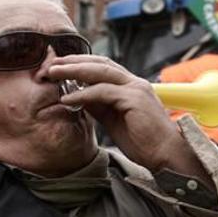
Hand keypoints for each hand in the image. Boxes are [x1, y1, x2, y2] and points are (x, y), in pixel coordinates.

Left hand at [47, 55, 205, 177]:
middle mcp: (135, 83)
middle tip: (52, 63)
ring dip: (74, 71)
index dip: (81, 64)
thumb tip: (78, 97)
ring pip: (100, 71)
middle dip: (74, 61)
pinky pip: (103, 91)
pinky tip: (67, 98)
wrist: (165, 155)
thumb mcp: (114, 120)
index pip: (103, 67)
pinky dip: (83, 93)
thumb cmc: (143, 142)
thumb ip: (99, 106)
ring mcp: (136, 89)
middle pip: (100, 63)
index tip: (60, 66)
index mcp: (131, 86)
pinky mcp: (134, 99)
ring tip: (53, 73)